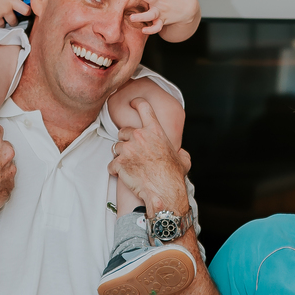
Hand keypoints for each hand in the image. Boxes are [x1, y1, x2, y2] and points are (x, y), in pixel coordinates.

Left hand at [108, 99, 189, 216]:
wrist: (164, 191)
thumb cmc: (173, 176)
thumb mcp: (183, 159)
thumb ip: (180, 152)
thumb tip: (181, 153)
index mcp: (155, 131)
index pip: (143, 107)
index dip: (136, 103)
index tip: (132, 103)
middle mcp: (139, 136)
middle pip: (123, 131)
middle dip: (126, 140)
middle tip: (132, 152)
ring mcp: (127, 149)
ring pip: (116, 148)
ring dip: (120, 156)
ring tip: (130, 167)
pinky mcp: (119, 162)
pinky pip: (111, 165)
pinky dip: (115, 171)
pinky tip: (124, 176)